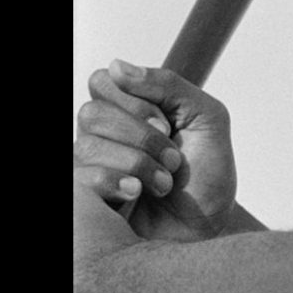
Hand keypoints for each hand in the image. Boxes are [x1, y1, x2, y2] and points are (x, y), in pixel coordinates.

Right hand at [74, 60, 238, 242]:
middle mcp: (102, 135)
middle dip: (142, 135)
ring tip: (164, 183)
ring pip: (88, 145)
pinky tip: (138, 193)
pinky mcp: (86, 200)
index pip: (102, 81)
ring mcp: (92, 167)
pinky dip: (118, 182)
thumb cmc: (207, 174)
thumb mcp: (206, 117)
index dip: (135, 100)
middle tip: (173, 158)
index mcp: (126, 110)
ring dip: (137, 163)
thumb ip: (167, 85)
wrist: (210, 227)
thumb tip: (116, 65)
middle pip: (92, 113)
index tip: (167, 122)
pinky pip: (82, 178)